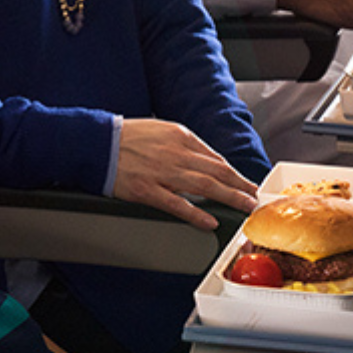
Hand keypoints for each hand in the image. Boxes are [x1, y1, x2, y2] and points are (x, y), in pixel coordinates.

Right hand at [112, 119, 257, 229]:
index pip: (215, 158)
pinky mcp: (147, 190)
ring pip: (204, 186)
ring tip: (244, 207)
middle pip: (217, 172)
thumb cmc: (127, 137)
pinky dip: (196, 214)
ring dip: (229, 197)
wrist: (98, 143)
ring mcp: (162, 172)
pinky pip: (177, 204)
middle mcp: (175, 152)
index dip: (233, 173)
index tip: (245, 183)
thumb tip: (206, 162)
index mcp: (180, 136)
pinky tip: (210, 222)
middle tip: (255, 198)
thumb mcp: (161, 131)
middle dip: (240, 185)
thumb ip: (185, 146)